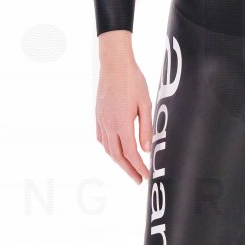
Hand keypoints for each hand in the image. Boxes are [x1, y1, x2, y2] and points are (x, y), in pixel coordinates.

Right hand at [95, 30, 151, 183]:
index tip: (146, 176)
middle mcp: (109, 125)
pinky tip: (114, 151)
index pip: (131, 153)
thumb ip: (146, 128)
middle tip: (138, 180)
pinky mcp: (98, 116)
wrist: (114, 64)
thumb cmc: (133, 81)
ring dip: (118, 162)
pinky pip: (101, 138)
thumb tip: (146, 149)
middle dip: (128, 170)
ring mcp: (101, 121)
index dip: (139, 167)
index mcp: (122, 123)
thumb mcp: (145, 104)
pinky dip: (108, 149)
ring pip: (108, 149)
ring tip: (128, 168)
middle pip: (118, 156)